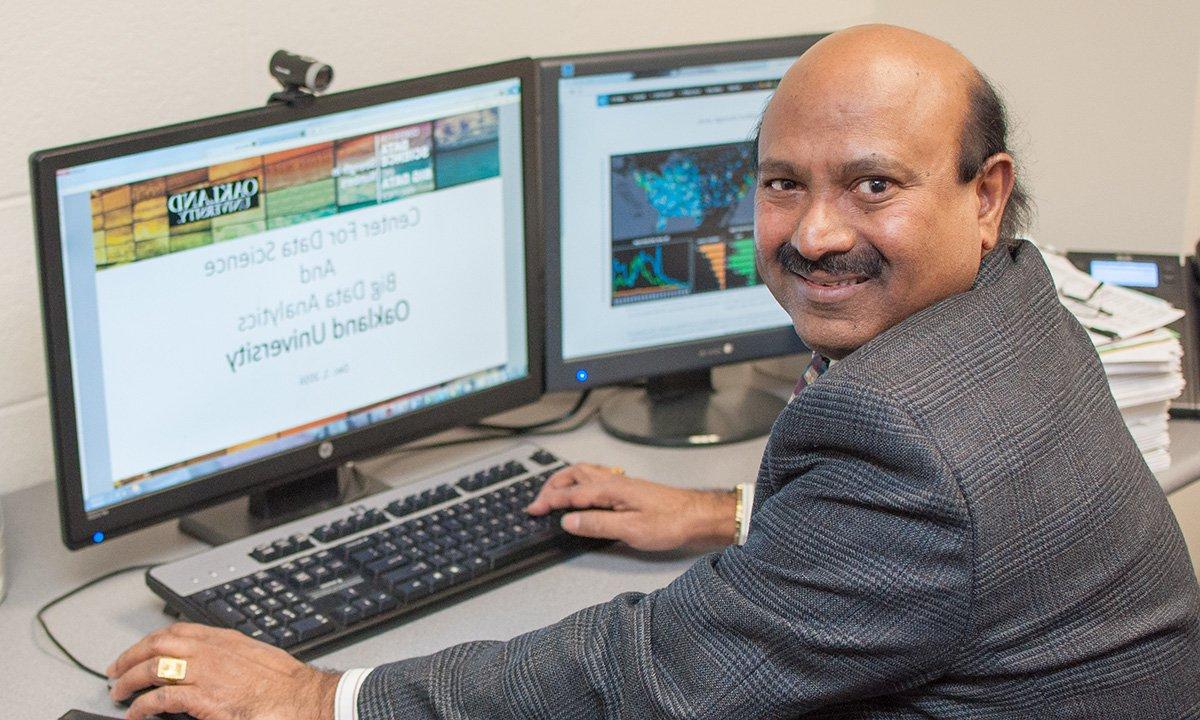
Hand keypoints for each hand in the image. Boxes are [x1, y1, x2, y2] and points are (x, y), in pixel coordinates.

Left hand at [107, 622, 338, 719]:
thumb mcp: (255, 657)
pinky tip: (135, 714)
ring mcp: (206, 673)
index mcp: (223, 639)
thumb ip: (229, 657)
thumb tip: (213, 666)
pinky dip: (142, 706)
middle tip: (115, 671)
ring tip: (118, 693)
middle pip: (157, 644)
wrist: (302, 698)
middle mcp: (210, 651)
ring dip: (129, 680)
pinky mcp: (203, 698)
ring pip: (153, 667)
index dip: (150, 640)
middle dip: (130, 657)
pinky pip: (161, 699)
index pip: (176, 630)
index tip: (138, 651)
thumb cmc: (285, 684)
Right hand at [526, 463, 735, 551]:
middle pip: (575, 475)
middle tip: (539, 500)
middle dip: (552, 486)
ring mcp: (623, 484)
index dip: (549, 501)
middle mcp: (615, 481)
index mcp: (611, 490)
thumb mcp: (630, 529)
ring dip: (566, 480)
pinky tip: (585, 490)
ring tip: (554, 492)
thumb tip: (568, 521)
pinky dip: (582, 481)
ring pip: (586, 473)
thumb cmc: (671, 522)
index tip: (533, 509)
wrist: (698, 516)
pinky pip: (598, 478)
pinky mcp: (630, 490)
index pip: (571, 494)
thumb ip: (596, 524)